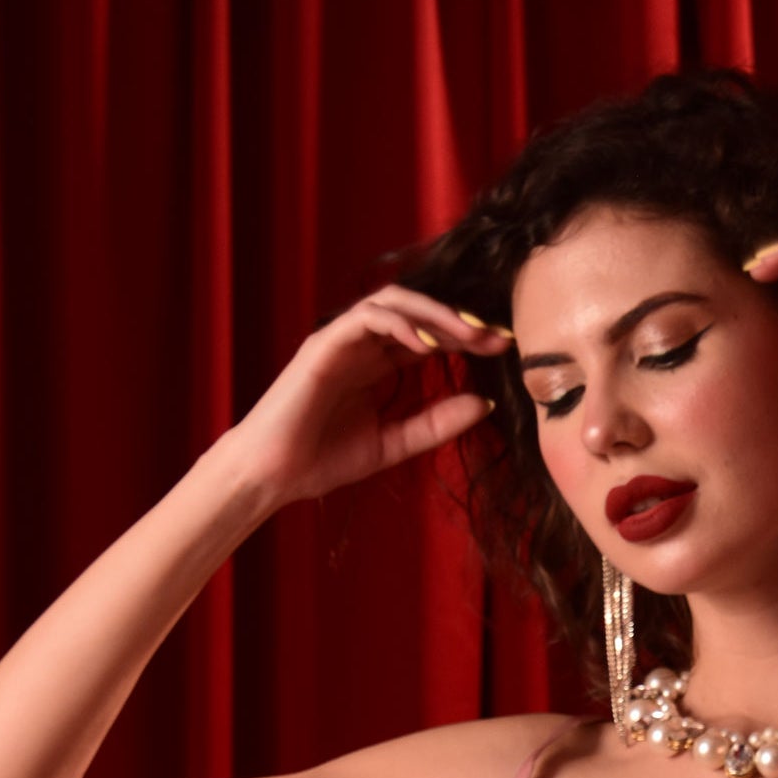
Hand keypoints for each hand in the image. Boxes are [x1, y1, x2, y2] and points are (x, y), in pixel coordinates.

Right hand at [227, 288, 511, 506]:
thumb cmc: (322, 460)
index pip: (429, 337)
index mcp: (377, 364)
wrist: (273, 476)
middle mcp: (361, 345)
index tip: (503, 350)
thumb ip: (435, 424)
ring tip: (468, 335)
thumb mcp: (394, 443)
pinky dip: (398, 323)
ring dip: (435, 313)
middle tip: (497, 338)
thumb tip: (483, 404)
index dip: (467, 339)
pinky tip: (426, 345)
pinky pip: (365, 316)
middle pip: (418, 312)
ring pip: (394, 302)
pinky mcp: (323, 344)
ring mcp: (341, 340)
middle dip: (460, 321)